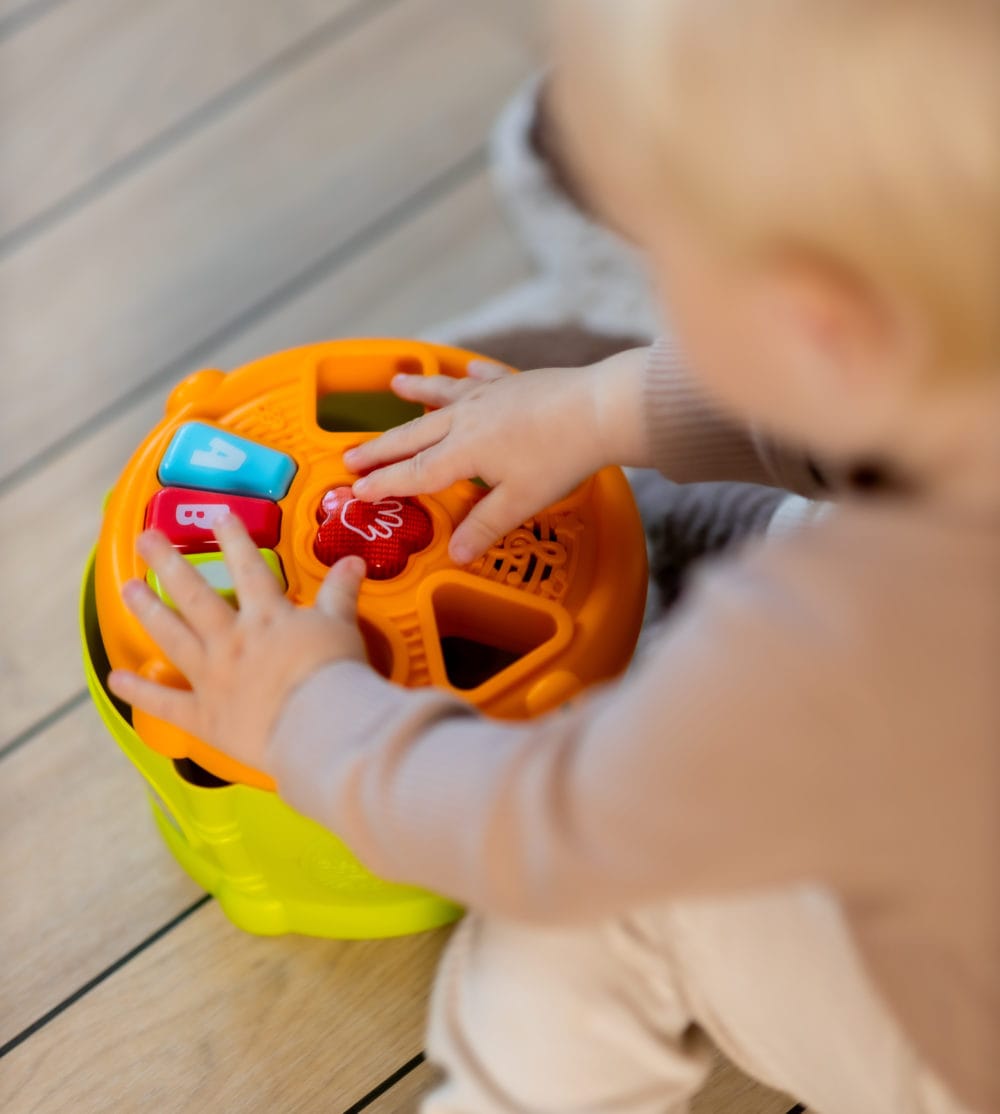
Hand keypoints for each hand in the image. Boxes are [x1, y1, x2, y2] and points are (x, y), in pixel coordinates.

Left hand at [106, 516, 366, 774]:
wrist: (319, 725)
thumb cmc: (335, 675)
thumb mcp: (342, 626)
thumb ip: (341, 593)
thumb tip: (354, 562)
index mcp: (267, 617)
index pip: (248, 568)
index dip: (233, 538)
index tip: (217, 515)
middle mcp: (232, 640)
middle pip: (195, 595)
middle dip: (169, 562)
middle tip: (146, 539)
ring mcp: (213, 677)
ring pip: (173, 636)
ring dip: (148, 611)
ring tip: (126, 588)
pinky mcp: (205, 717)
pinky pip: (165, 702)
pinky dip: (140, 691)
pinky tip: (116, 677)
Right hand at [343, 358, 609, 562]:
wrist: (599, 409)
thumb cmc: (560, 457)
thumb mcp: (521, 501)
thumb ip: (485, 526)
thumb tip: (455, 554)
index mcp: (463, 451)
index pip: (414, 472)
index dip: (384, 484)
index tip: (356, 491)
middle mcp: (466, 419)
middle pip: (414, 435)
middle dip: (380, 447)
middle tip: (350, 455)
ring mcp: (488, 396)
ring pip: (442, 396)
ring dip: (416, 393)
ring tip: (394, 385)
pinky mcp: (513, 383)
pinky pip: (482, 378)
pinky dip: (468, 376)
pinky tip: (465, 370)